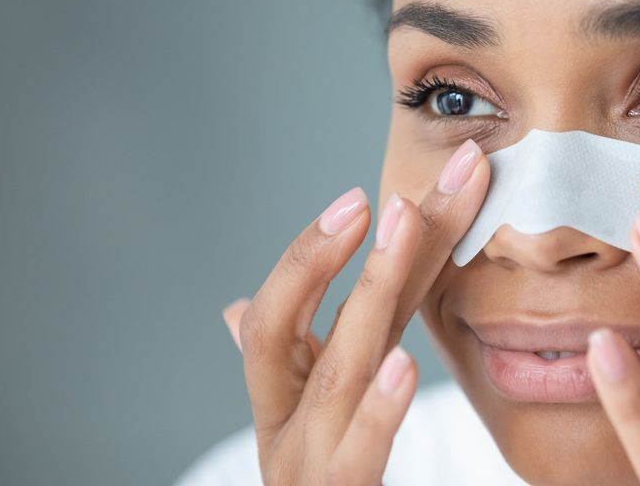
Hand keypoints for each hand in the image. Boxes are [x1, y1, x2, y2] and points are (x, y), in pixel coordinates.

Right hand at [219, 139, 488, 485]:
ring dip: (368, 292)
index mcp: (283, 393)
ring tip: (400, 225)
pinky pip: (353, 457)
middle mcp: (283, 422)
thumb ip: (302, 359)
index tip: (388, 185)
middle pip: (299, 324)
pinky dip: (378, 411)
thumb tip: (233, 312)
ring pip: (332, 375)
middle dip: (342, 249)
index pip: (308, 305)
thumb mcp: (315, 418)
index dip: (335, 245)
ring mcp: (304, 465)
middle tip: (396, 182)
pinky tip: (405, 366)